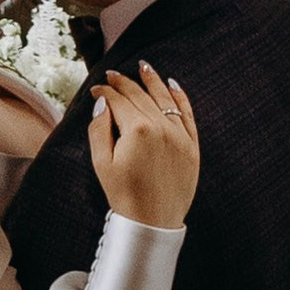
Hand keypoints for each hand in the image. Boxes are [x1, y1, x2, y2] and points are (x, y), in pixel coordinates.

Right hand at [87, 63, 199, 229]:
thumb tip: (102, 102)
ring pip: (165, 99)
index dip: (105, 91)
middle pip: (140, 96)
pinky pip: (188, 114)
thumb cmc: (124, 195)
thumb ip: (99, 129)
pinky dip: (180, 97)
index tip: (96, 88)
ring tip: (144, 67)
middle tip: (113, 74)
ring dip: (153, 80)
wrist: (153, 222)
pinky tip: (173, 85)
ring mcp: (180, 135)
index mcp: (137, 130)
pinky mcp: (192, 146)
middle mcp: (161, 127)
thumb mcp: (101, 163)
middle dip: (124, 82)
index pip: (119, 100)